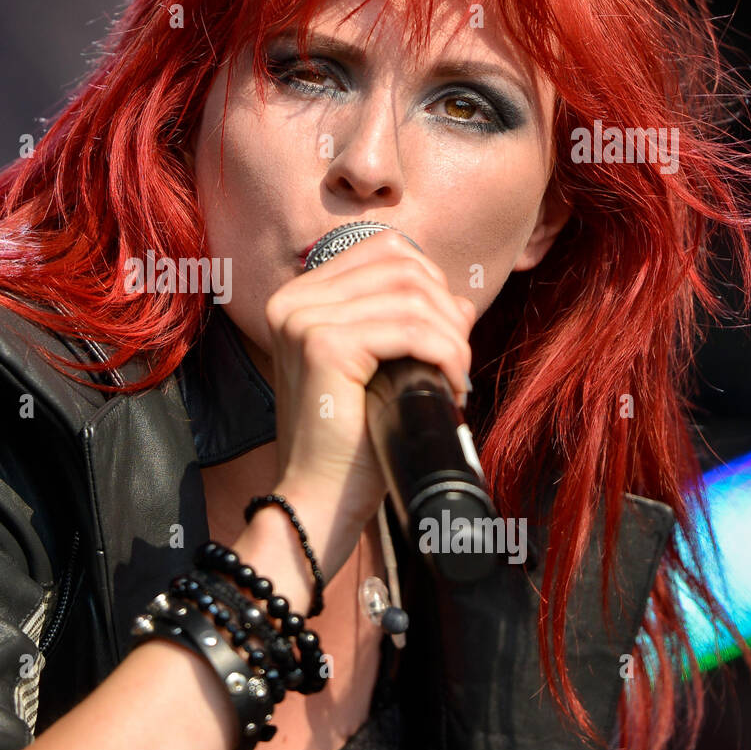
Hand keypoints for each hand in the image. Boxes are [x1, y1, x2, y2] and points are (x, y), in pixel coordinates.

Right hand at [263, 228, 475, 583]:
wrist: (319, 499)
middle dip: (445, 309)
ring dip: (450, 336)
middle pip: (401, 266)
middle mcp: (293, 300)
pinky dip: (444, 354)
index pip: (384, 250)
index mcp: (300, 297)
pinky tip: (449, 385)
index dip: (430, 283)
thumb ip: (407, 322)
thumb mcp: (380, 367)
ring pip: (411, 296)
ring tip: (454, 378)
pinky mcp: (321, 345)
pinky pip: (409, 329)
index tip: (446, 334)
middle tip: (455, 361)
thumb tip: (458, 297)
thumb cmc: (352, 439)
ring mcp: (303, 320)